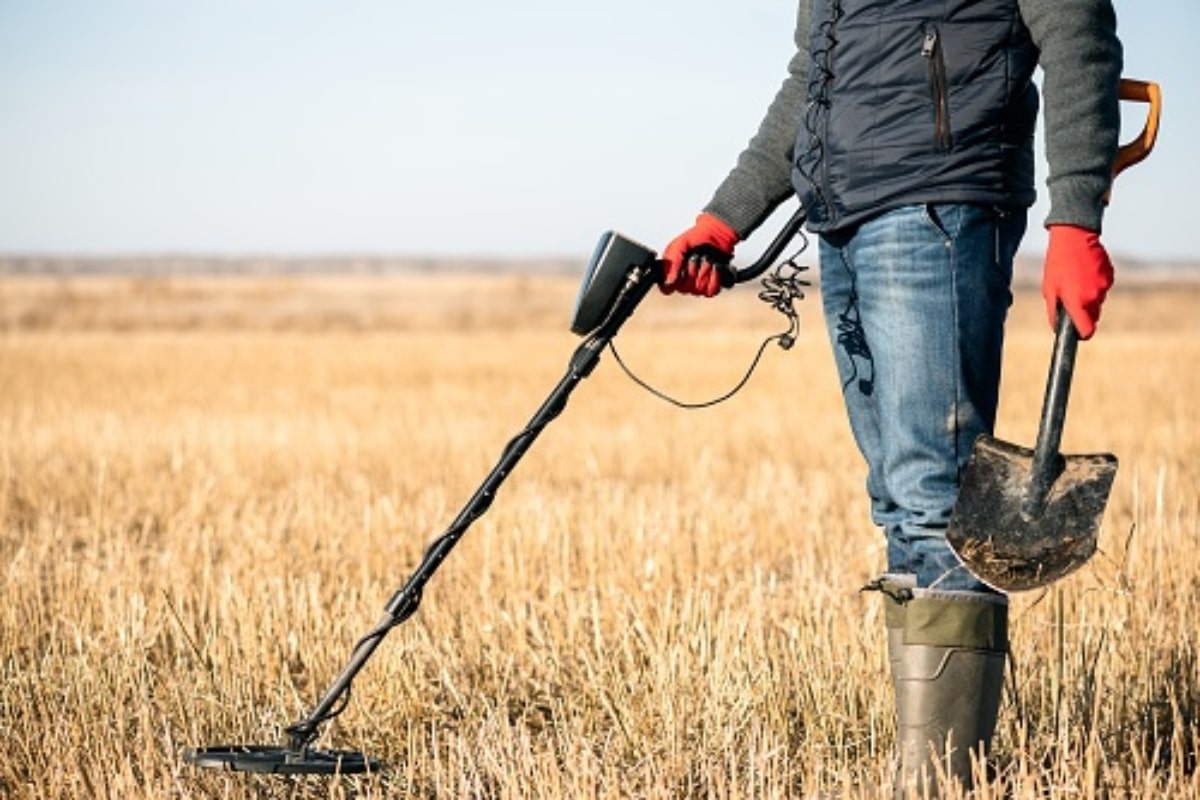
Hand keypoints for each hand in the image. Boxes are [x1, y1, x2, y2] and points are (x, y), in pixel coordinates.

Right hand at [659, 213, 738, 296]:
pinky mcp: (710, 286)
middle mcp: (683, 281)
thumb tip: (668, 281)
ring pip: (697, 290)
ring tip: (706, 260)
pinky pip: (710, 291)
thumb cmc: (696, 238)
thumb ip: (672, 262)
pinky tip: (714, 267)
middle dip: (692, 271)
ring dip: (704, 272)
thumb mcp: (679, 245)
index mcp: (671, 272)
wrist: (716, 235)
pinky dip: (714, 278)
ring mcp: (697, 285)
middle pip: (684, 289)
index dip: (673, 281)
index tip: (680, 269)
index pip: (667, 289)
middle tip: (695, 258)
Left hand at [1041, 224, 1113, 339]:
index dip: (1082, 333)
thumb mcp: (1050, 290)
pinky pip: (1103, 287)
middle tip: (1071, 298)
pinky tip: (1085, 272)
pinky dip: (1095, 284)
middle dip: (1084, 313)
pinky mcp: (1111, 275)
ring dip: (1088, 296)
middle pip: (1093, 316)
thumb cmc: (1057, 264)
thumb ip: (1054, 312)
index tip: (1078, 332)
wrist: (1074, 237)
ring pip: (1098, 301)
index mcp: (1078, 302)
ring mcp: (1105, 286)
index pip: (1088, 331)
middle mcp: (1094, 297)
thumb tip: (1057, 329)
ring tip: (1076, 280)